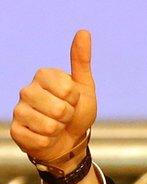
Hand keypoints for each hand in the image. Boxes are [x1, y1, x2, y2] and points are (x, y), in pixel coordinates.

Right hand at [10, 30, 97, 169]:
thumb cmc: (78, 111)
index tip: (72, 100)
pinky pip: (39, 140)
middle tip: (65, 116)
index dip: (76, 99)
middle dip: (68, 116)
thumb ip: (81, 61)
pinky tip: (46, 137)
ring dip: (58, 130)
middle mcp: (26, 90)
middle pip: (59, 109)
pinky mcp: (15, 130)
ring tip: (56, 126)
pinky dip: (49, 141)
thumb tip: (84, 32)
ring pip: (49, 126)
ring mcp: (19, 110)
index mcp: (43, 75)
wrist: (70, 140)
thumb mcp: (85, 86)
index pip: (68, 90)